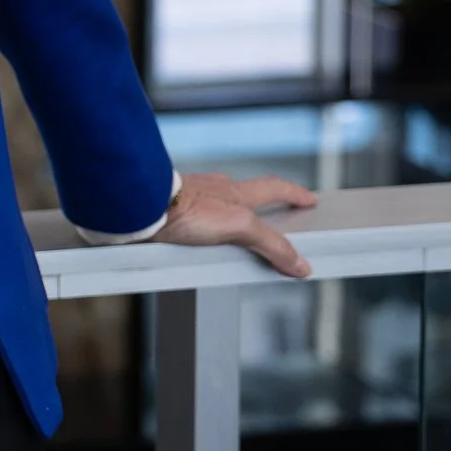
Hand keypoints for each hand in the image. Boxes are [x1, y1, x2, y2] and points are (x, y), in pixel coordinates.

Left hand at [156, 172, 319, 278]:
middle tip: (272, 226)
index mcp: (236, 191)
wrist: (141, 207)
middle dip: (260, 211)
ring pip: (218, 211)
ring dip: (229, 225)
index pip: (274, 187)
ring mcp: (192, 200)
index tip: (308, 199)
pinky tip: (199, 249)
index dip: (294, 193)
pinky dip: (203, 236)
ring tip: (235, 249)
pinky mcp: (173, 215)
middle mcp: (215, 191)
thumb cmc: (186, 206)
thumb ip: (270, 244)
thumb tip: (299, 263)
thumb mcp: (239, 226)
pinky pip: (195, 226)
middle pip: (246, 198)